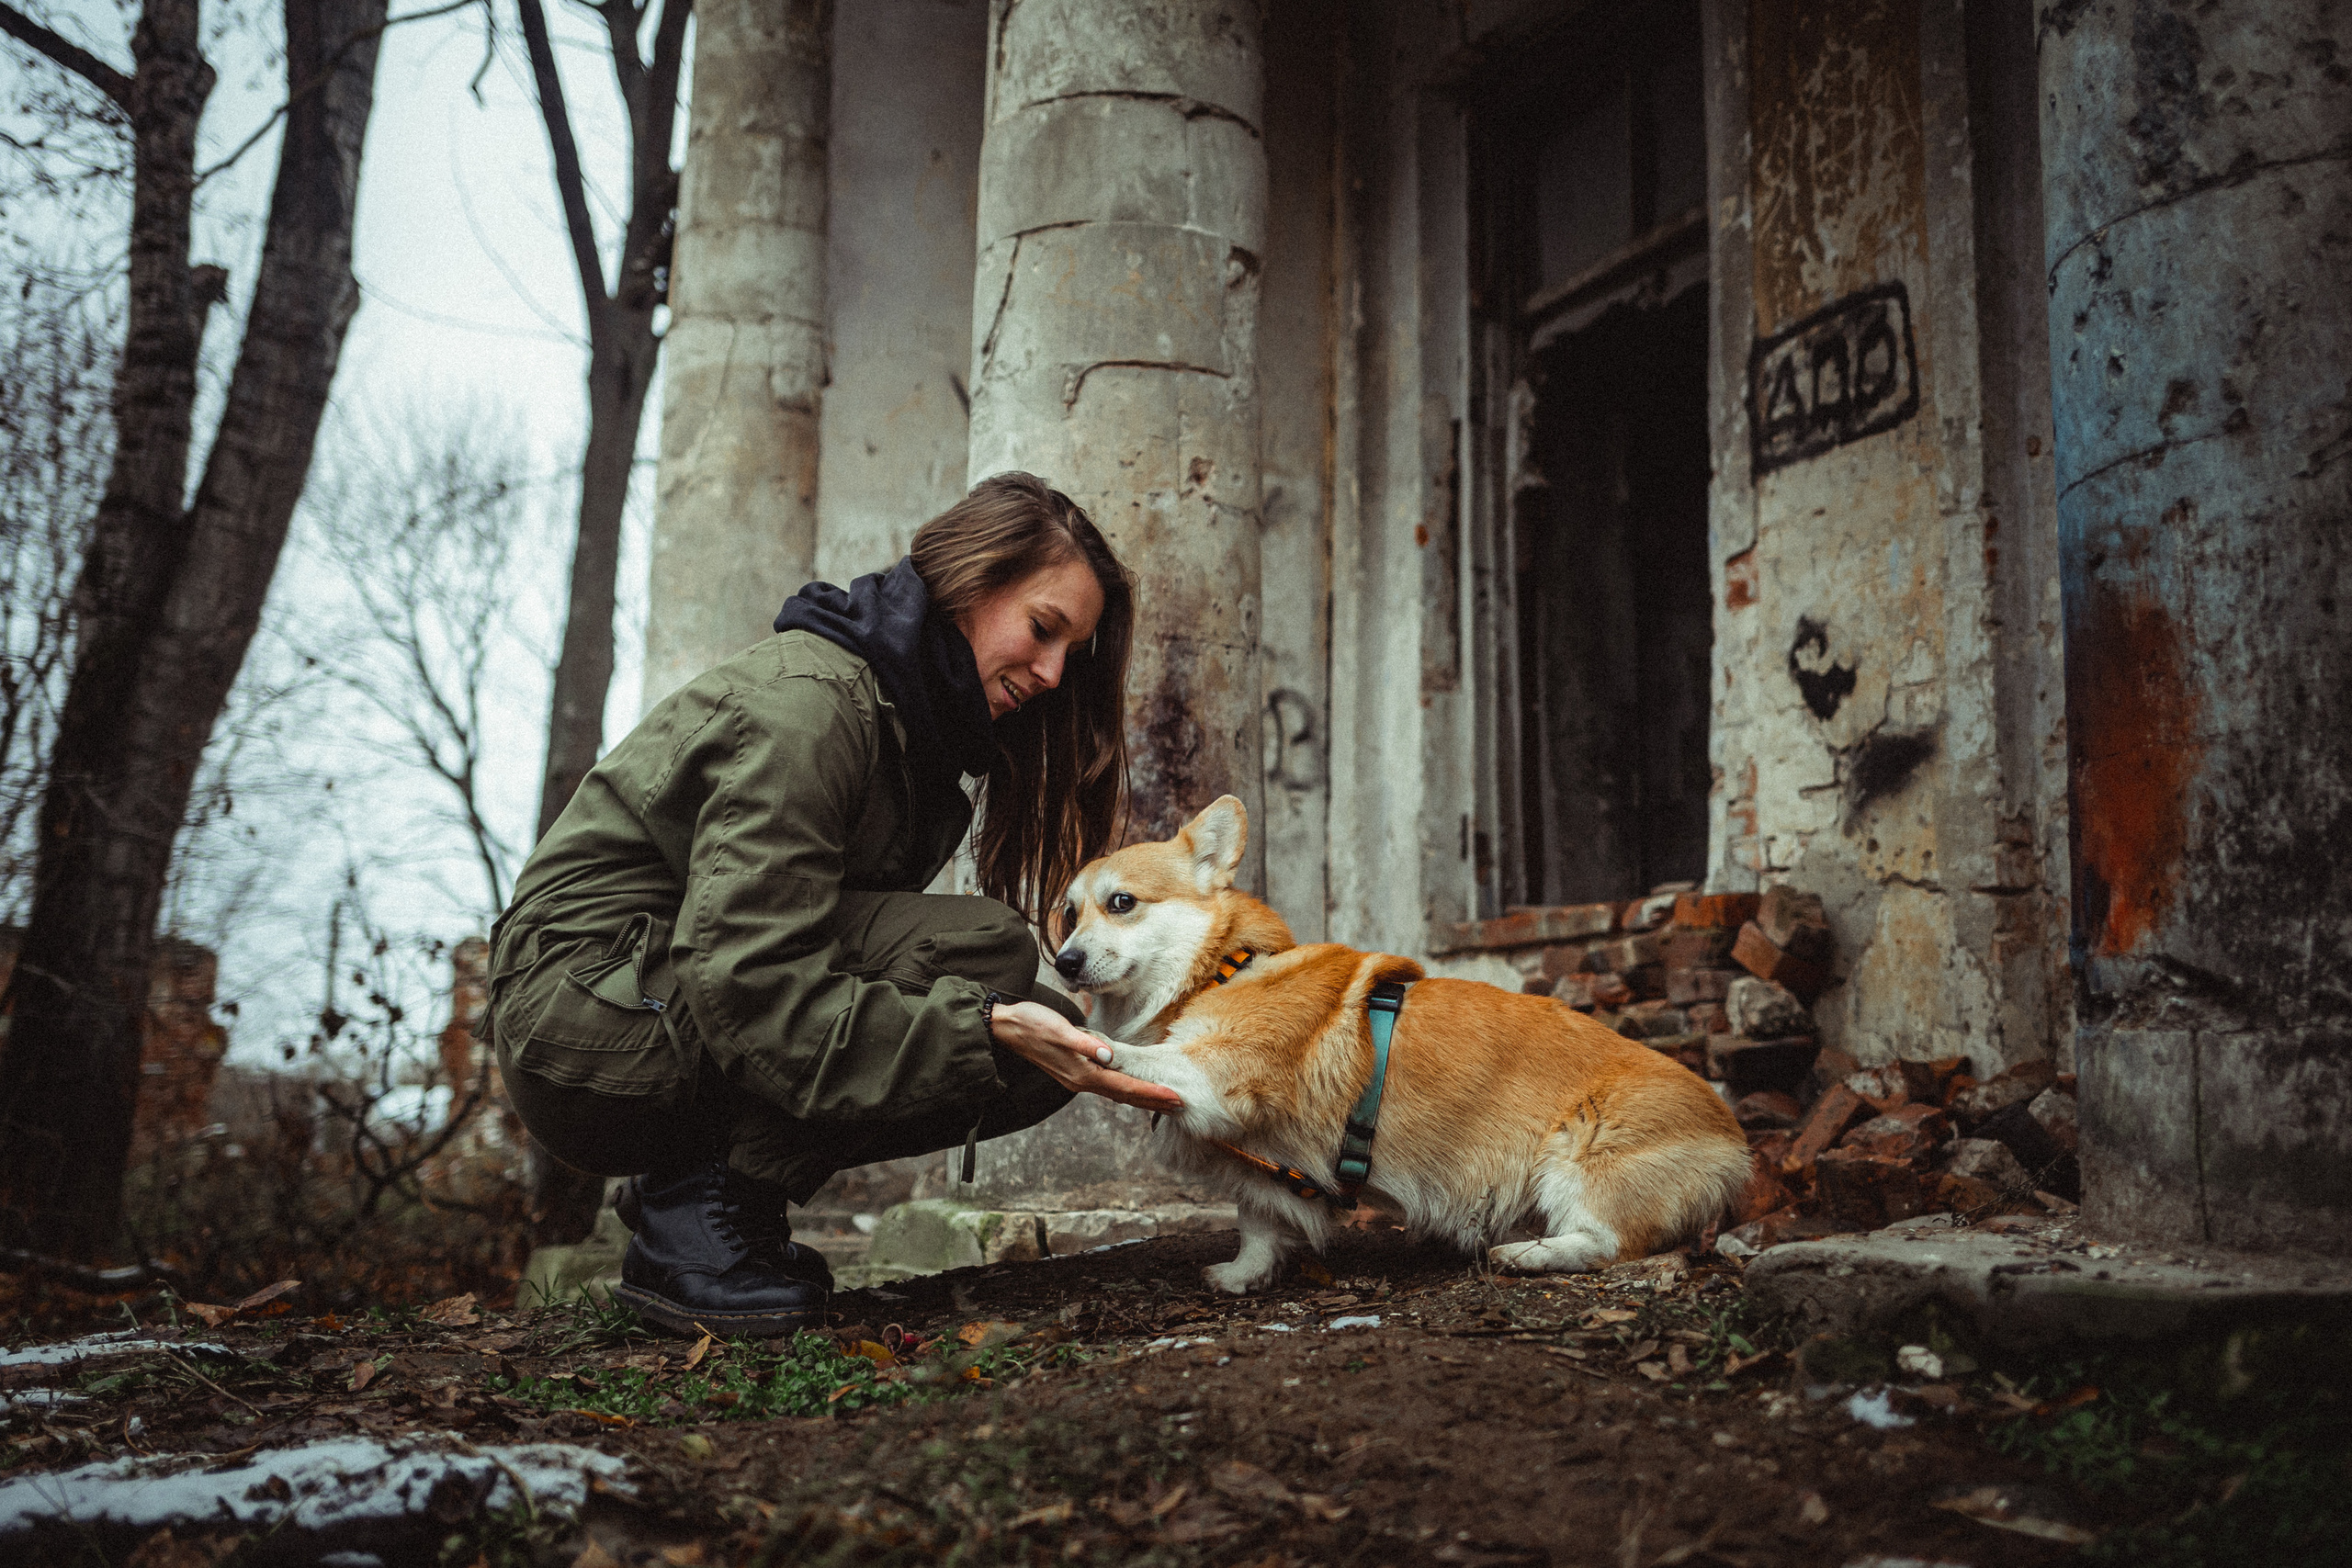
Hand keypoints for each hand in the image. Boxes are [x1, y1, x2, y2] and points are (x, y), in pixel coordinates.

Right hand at [989, 999, 1182, 1113]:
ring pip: (1116, 1092)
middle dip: (1152, 1101)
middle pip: (1124, 1095)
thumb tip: (1109, 1055)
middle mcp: (1081, 1080)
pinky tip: (1130, 1087)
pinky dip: (1123, 1088)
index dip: (1151, 1093)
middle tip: (1179, 1105)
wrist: (1006, 1027)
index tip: (1175, 1097)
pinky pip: (1106, 1085)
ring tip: (1162, 1099)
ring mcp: (1077, 1078)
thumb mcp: (1060, 1030)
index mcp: (1082, 1073)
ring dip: (1140, 1097)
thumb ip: (1085, 1044)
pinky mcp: (1074, 1070)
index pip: (1125, 1087)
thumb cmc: (1032, 1024)